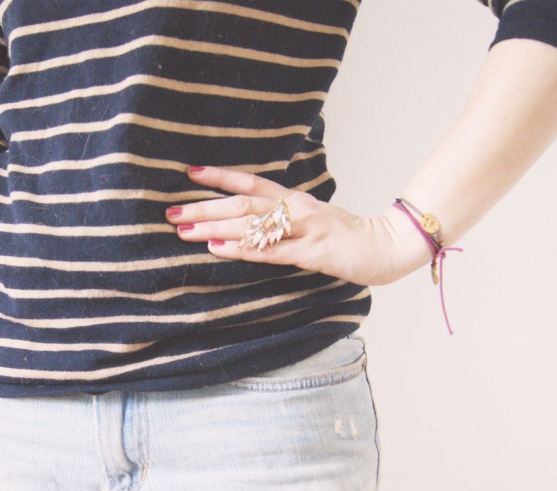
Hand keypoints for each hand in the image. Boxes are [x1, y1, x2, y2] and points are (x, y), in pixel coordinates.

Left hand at [166, 166, 427, 285]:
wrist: (386, 248)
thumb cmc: (345, 238)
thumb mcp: (309, 222)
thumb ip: (281, 221)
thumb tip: (244, 224)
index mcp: (293, 199)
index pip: (250, 181)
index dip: (219, 176)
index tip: (188, 173)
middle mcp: (296, 208)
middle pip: (242, 202)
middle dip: (203, 207)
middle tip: (170, 212)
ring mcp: (304, 229)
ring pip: (252, 223)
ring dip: (214, 226)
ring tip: (183, 229)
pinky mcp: (313, 251)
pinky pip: (271, 250)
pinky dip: (242, 248)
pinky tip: (217, 248)